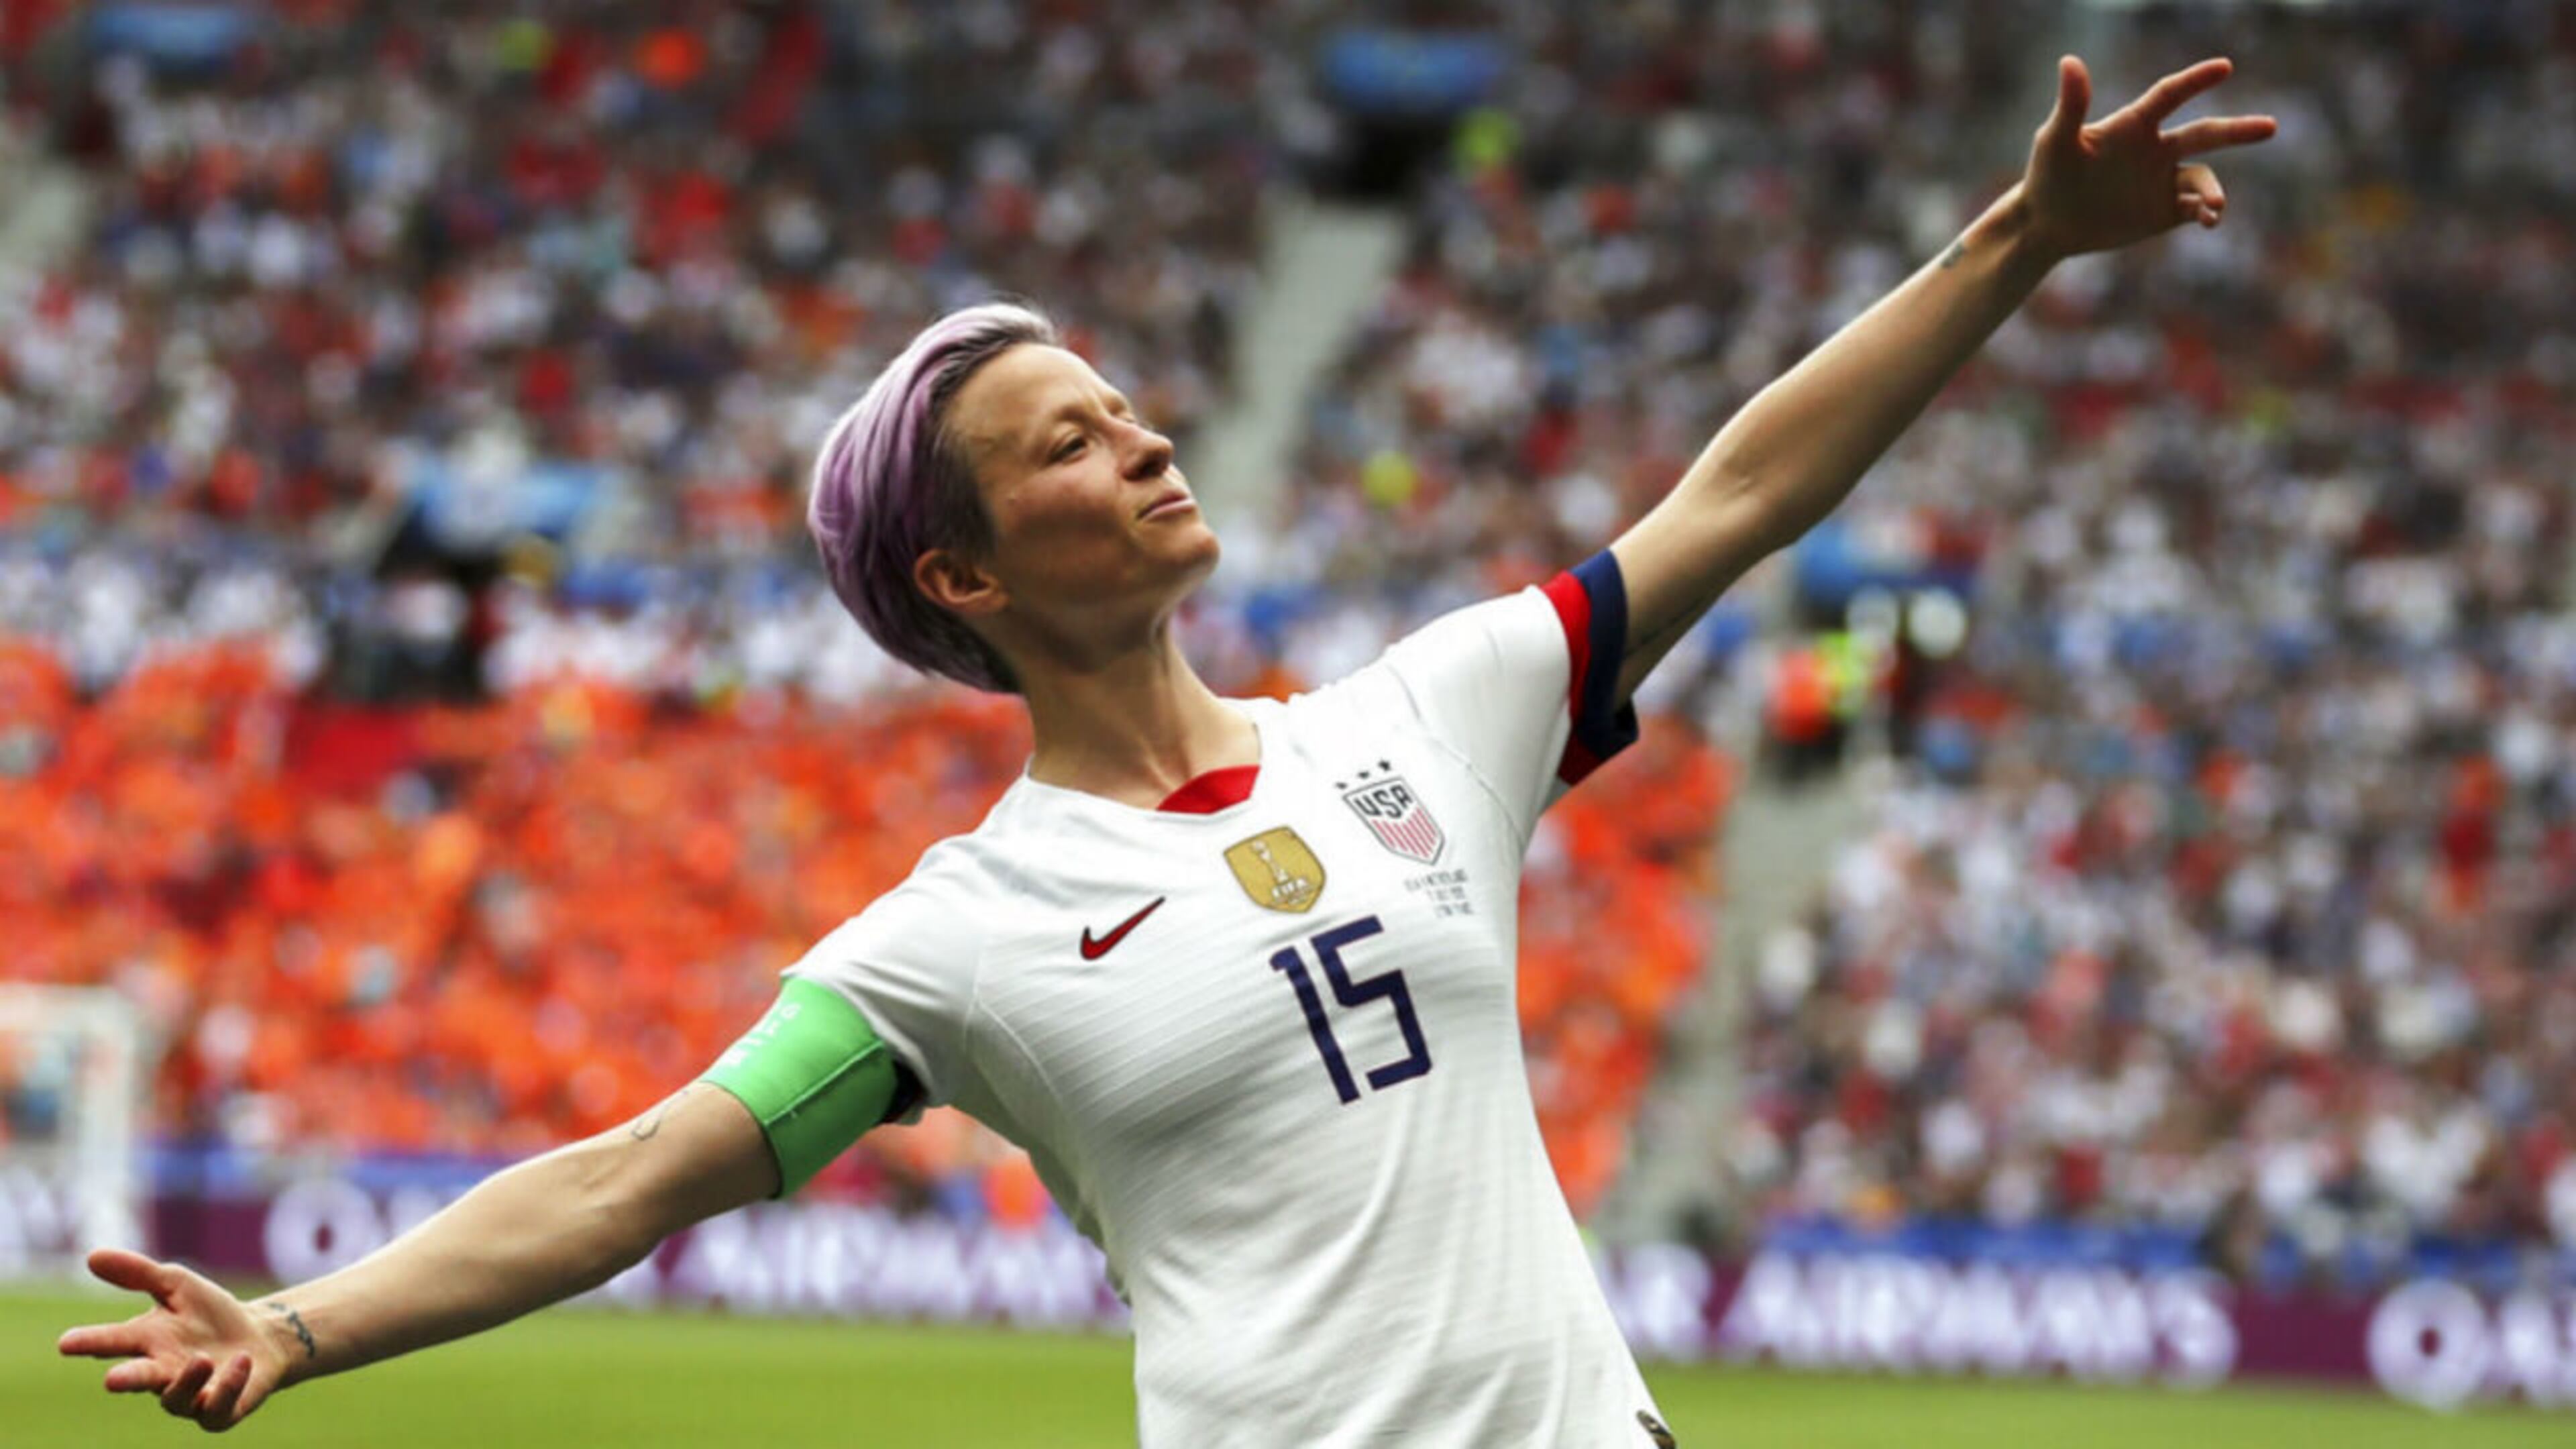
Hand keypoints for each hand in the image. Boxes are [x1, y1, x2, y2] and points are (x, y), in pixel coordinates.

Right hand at [57, 1248, 293, 1432]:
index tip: (66, 1343)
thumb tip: (91, 1255)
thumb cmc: (211, 1314)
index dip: (90, 1342)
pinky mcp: (219, 1411)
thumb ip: (139, 1274)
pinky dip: (229, 1385)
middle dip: (126, 1379)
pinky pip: (218, 1406)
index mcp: (147, 1342)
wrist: (262, 1339)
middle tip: (112, 1380)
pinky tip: (241, 1361)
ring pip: (177, 1398)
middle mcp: (162, 1374)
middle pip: (138, 1379)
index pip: (113, 1341)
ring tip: (202, 1358)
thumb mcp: (178, 1286)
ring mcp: (190, 1396)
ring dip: (189, 1379)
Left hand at [2019, 55, 2276, 262]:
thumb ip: (2071, 105)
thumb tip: (2069, 61)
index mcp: (2134, 126)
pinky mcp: (2163, 212)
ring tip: (2213, 206)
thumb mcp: (2056, 141)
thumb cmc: (2048, 176)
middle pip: (2204, 134)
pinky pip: (2196, 209)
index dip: (2195, 81)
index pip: (2171, 96)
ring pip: (2203, 177)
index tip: (2224, 67)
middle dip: (2237, 131)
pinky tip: (2209, 220)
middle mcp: (2156, 149)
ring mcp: (2162, 181)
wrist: (2047, 223)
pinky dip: (2207, 213)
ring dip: (2213, 190)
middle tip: (2271, 127)